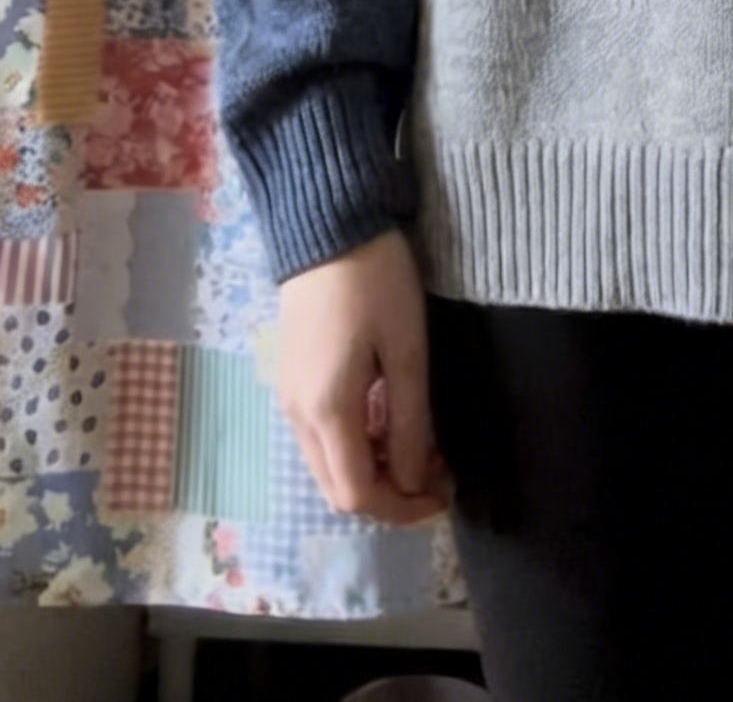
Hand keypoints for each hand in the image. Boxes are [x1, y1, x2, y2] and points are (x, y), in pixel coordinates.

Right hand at [277, 228, 452, 523]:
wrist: (327, 226)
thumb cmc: (375, 282)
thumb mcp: (407, 350)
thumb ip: (411, 422)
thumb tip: (416, 481)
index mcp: (326, 411)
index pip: (357, 494)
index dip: (402, 507)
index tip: (444, 492)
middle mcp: (296, 415)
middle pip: (337, 488)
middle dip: (389, 493)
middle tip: (438, 473)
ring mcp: (288, 397)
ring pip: (328, 465)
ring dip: (374, 470)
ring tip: (422, 446)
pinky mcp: (291, 378)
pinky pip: (321, 436)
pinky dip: (357, 445)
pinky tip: (390, 420)